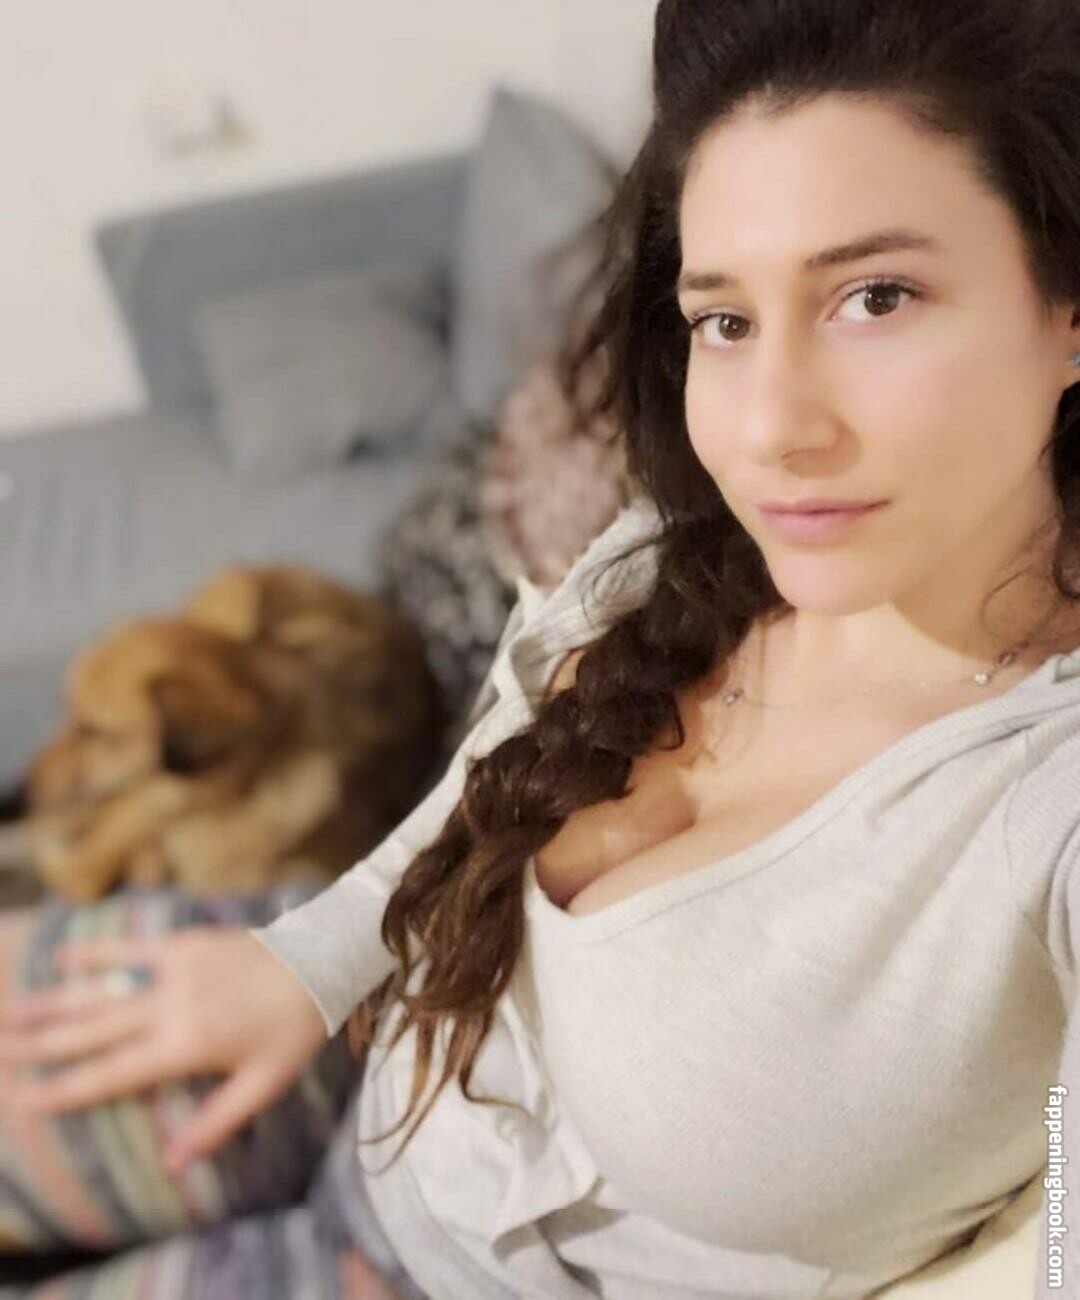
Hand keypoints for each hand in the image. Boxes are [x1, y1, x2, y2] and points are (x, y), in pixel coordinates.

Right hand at [0, 925, 328, 1173]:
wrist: (322, 961)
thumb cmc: (295, 1029)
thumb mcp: (263, 1085)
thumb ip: (215, 1123)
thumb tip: (174, 1164)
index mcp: (184, 1047)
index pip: (109, 1074)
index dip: (63, 1089)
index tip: (23, 1098)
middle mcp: (168, 1009)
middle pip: (90, 1032)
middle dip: (40, 1045)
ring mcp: (174, 972)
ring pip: (101, 991)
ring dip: (53, 1002)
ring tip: (10, 1011)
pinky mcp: (184, 943)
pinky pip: (132, 948)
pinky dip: (97, 953)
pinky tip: (63, 958)